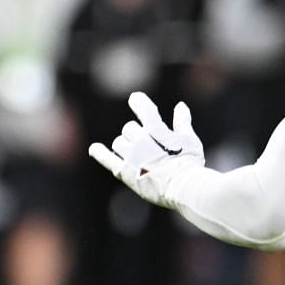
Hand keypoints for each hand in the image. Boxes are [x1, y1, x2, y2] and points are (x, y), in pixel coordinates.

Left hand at [88, 91, 204, 207]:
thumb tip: (180, 105)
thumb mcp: (190, 140)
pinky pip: (105, 157)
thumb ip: (182, 122)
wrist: (183, 187)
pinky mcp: (123, 170)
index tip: (134, 97)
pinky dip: (99, 152)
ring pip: (118, 142)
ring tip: (137, 157)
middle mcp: (140, 140)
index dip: (139, 102)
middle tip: (147, 146)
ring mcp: (130, 155)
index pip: (145, 109)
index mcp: (157, 130)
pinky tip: (95, 149)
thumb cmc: (189, 164)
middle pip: (129, 128)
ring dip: (125, 146)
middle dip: (136, 134)